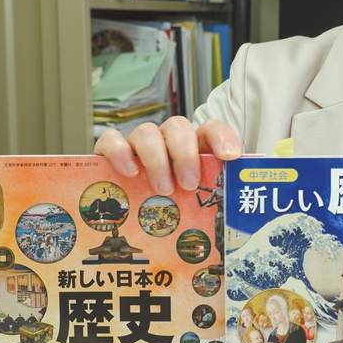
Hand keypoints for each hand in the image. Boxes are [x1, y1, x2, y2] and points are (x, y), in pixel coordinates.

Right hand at [94, 117, 241, 195]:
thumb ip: (209, 198)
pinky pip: (111, 139)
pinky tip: (130, 172)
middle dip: (185, 155)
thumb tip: (231, 215)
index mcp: (192, 145)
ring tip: (163, 189)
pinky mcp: (111, 149)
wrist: (128, 208)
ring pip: (147, 132)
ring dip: (156, 160)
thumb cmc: (169, 200)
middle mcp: (167, 139)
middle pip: (177, 127)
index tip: (230, 156)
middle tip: (188, 184)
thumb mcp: (192, 199)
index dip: (222, 137)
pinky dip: (120, 153)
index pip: (210, 128)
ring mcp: (139, 142)